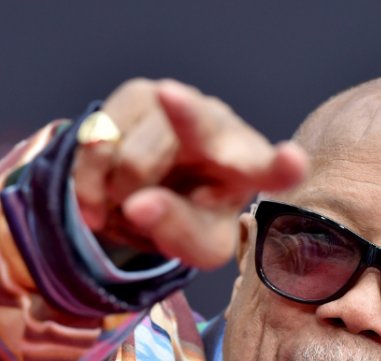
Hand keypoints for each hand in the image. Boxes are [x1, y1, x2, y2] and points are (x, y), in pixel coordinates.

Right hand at [71, 78, 306, 269]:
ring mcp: (178, 104)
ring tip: (133, 199)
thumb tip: (137, 205)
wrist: (158, 187)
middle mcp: (220, 128)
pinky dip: (89, 187)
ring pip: (132, 162)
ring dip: (120, 197)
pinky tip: (101, 197)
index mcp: (250, 168)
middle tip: (169, 95)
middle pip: (200, 126)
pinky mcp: (135, 96)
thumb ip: (176, 232)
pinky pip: (96, 147)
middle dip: (184, 112)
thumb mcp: (196, 245)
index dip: (282, 167)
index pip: (273, 169)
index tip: (291, 160)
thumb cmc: (193, 216)